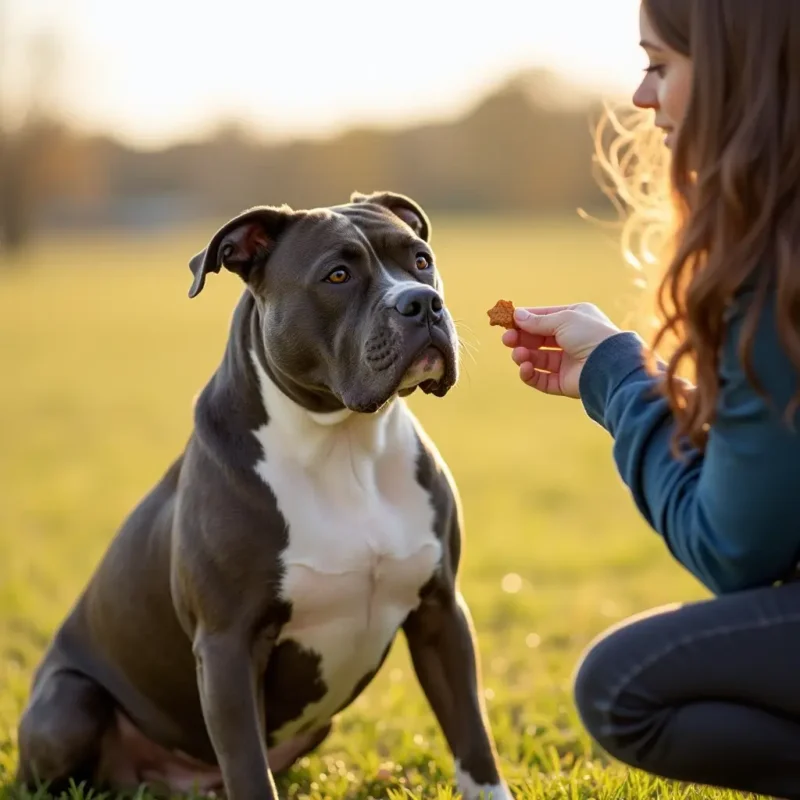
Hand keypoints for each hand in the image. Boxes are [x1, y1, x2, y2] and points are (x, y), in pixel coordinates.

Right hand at [501, 303, 620, 397]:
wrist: (609, 364)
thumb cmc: (590, 335)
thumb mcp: (563, 319)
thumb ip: (537, 321)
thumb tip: (517, 315)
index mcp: (575, 319)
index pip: (544, 318)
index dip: (525, 320)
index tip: (507, 322)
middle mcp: (571, 340)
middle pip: (537, 339)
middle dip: (521, 339)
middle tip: (507, 339)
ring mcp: (567, 362)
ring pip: (537, 359)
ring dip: (524, 356)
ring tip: (519, 355)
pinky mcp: (563, 383)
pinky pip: (541, 379)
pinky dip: (529, 374)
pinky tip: (524, 368)